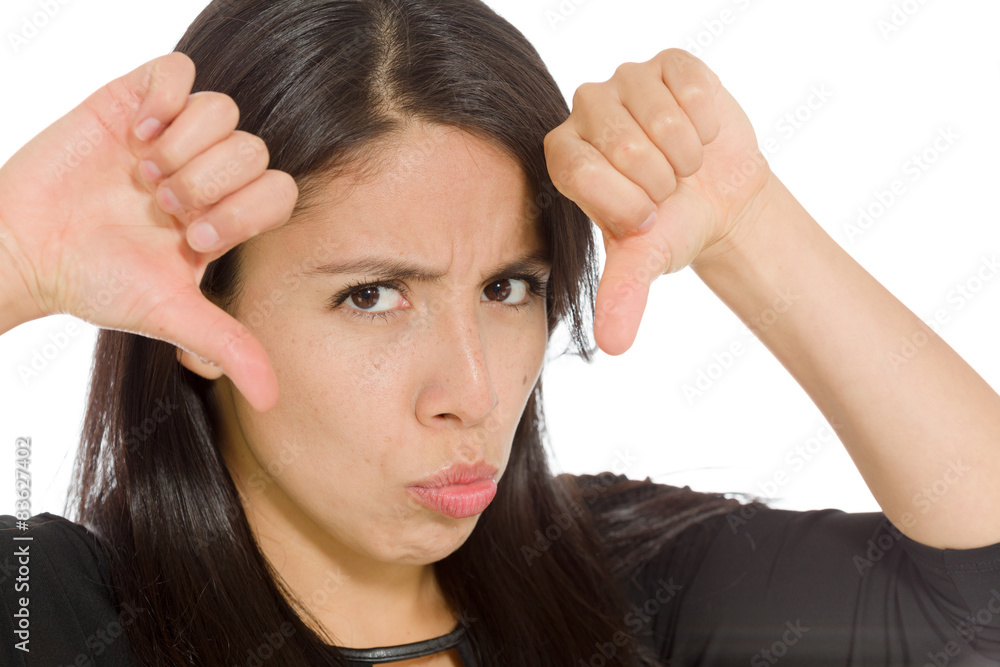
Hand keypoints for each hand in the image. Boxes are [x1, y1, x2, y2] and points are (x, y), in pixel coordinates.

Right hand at [0, 52, 297, 411]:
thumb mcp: (168, 315)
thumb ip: (228, 345)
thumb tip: (273, 399)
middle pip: (253, 150)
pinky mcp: (134, 100)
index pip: (279, 191)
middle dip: (208, 183)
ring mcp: (173, 134)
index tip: (192, 237)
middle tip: (161, 208)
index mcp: (226, 214)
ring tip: (141, 176)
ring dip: (182, 147)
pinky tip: (133, 135)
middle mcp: (208, 172)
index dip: (244, 210)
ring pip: (223, 111)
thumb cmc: (97, 282)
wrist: (26, 249)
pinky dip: (162, 100)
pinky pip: (179, 72)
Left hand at [544, 48, 773, 354]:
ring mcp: (626, 81)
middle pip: (619, 143)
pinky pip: (689, 89)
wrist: (719, 200)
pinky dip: (706, 124)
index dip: (623, 202)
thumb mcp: (644, 262)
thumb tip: (613, 346)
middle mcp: (586, 111)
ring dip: (685, 155)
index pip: (579, 171)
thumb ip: (622, 295)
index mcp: (565, 155)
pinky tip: (701, 136)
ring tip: (684, 167)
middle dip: (659, 182)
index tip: (646, 218)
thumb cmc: (669, 227)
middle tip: (668, 190)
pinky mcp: (668, 64)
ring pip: (656, 115)